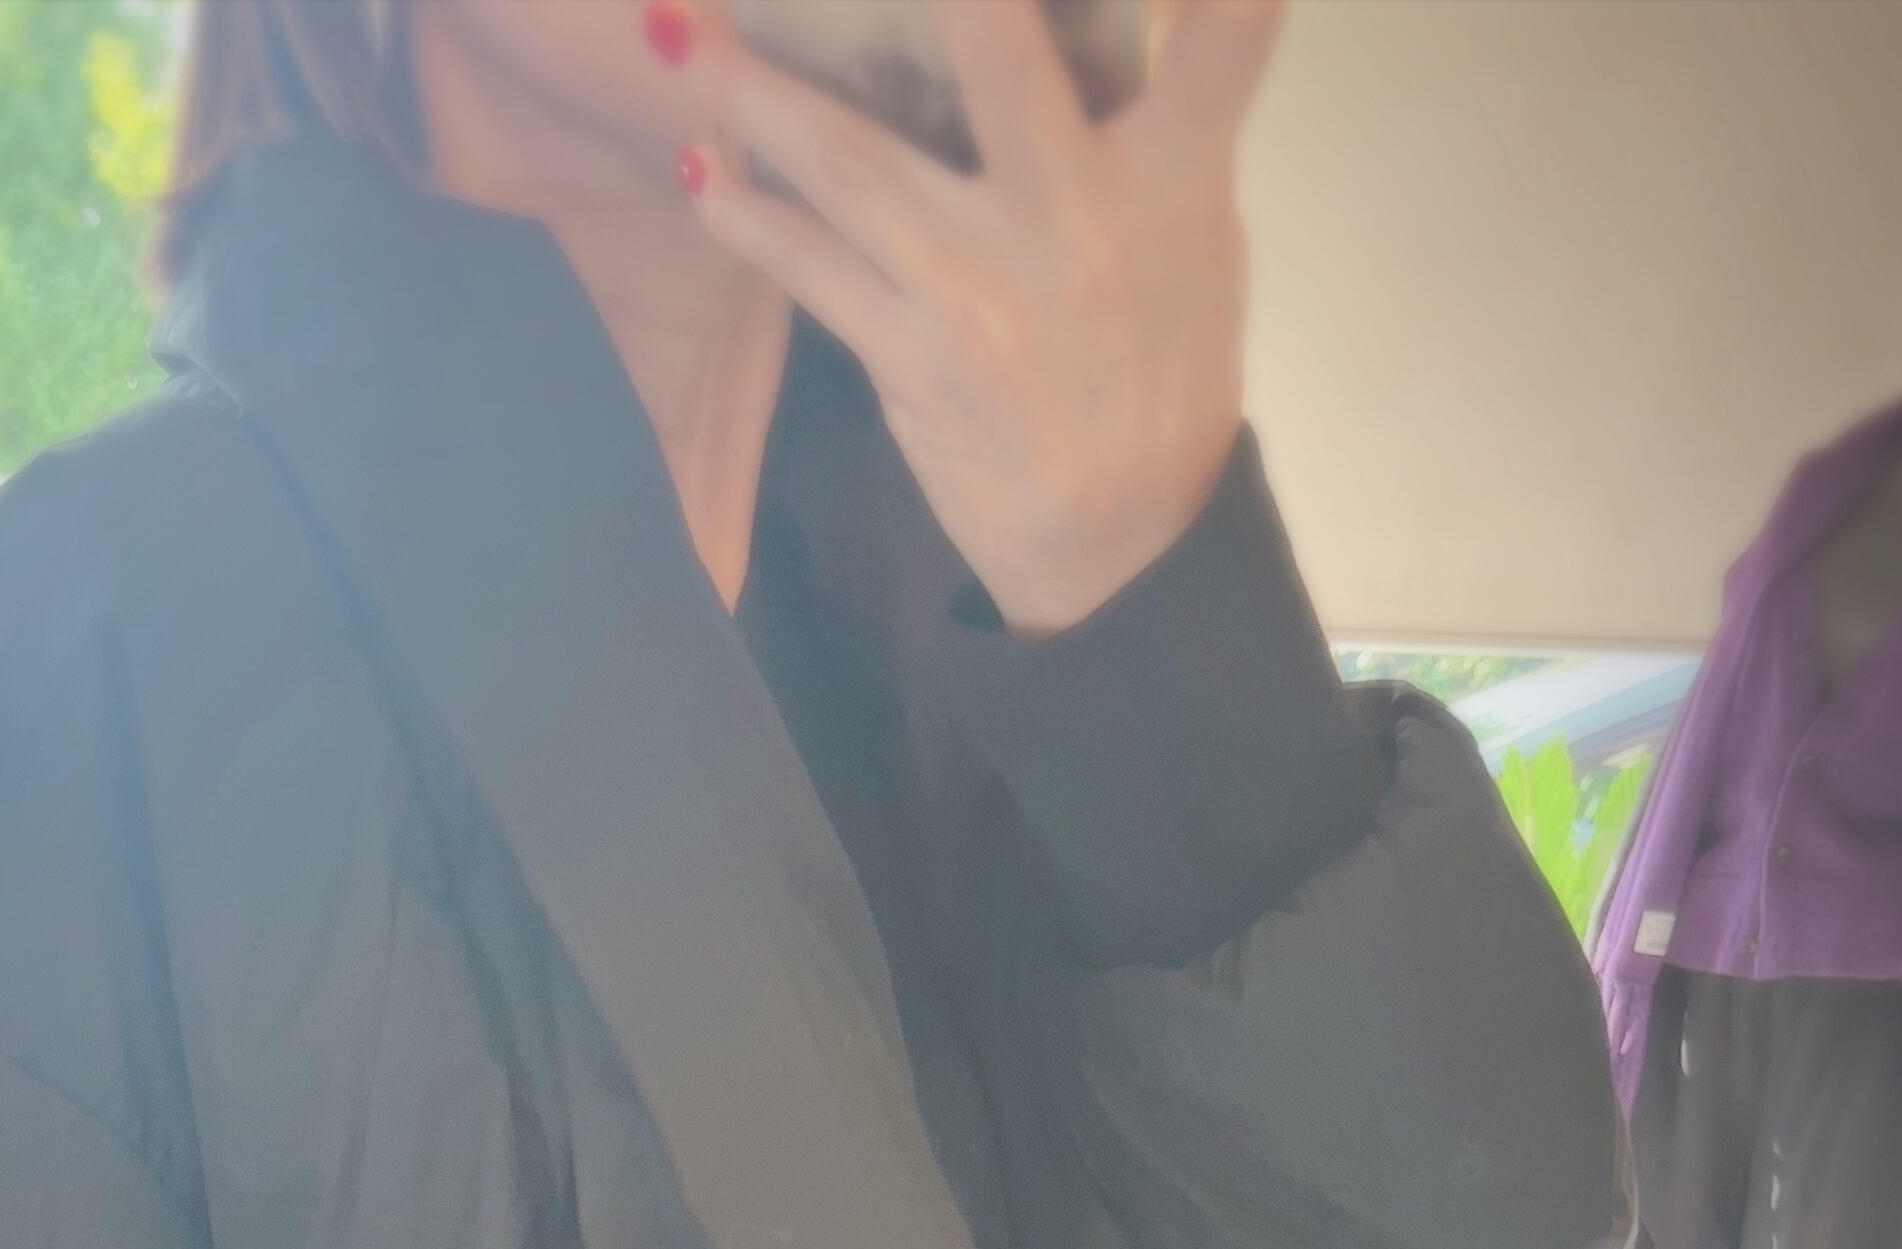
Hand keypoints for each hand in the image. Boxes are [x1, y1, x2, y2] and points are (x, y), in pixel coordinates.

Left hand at [678, 0, 1282, 634]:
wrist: (1120, 542)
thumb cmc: (1159, 367)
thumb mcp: (1196, 241)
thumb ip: (1157, 131)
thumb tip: (1096, 26)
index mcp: (1174, 179)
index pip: (1223, 51)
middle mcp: (1075, 221)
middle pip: (1005, 75)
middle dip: (958, 0)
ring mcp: (982, 292)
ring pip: (858, 168)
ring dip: (762, 98)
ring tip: (678, 33)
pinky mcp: (915, 360)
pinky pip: (816, 273)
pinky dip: (752, 222)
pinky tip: (700, 176)